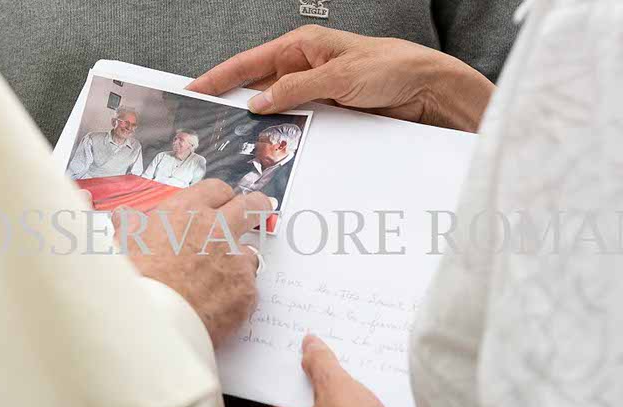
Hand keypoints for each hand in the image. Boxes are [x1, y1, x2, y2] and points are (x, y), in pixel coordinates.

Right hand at [112, 179, 271, 345]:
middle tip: (256, 212)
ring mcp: (236, 259)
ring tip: (218, 278)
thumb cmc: (137, 283)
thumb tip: (124, 216)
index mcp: (186, 212)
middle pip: (251, 206)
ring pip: (250, 251)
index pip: (217, 189)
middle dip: (255, 207)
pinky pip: (249, 285)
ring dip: (240, 260)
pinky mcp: (246, 288)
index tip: (222, 204)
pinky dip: (237, 292)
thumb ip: (130, 224)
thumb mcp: (124, 243)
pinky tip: (218, 301)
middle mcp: (216, 230)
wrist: (152, 322)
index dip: (220, 198)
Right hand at [187, 25, 493, 132]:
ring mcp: (315, 90)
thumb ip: (295, 89)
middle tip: (208, 121)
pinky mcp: (328, 110)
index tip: (196, 89)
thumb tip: (259, 102)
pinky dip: (285, 130)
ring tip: (236, 137)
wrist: (426, 89)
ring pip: (277, 107)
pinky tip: (273, 142)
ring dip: (261, 121)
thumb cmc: (390, 67)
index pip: (250, 62)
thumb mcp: (337, 76)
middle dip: (234, 102)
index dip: (220, 77)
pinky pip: (298, 120)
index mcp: (302, 47)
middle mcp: (305, 67)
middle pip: (259, 86)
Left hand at [267, 335, 426, 406]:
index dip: (294, 372)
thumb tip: (310, 346)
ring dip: (339, 393)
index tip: (302, 354)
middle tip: (325, 358)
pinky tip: (363, 390)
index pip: (281, 395)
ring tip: (346, 374)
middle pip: (305, 402)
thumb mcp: (334, 386)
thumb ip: (318, 362)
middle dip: (318, 381)